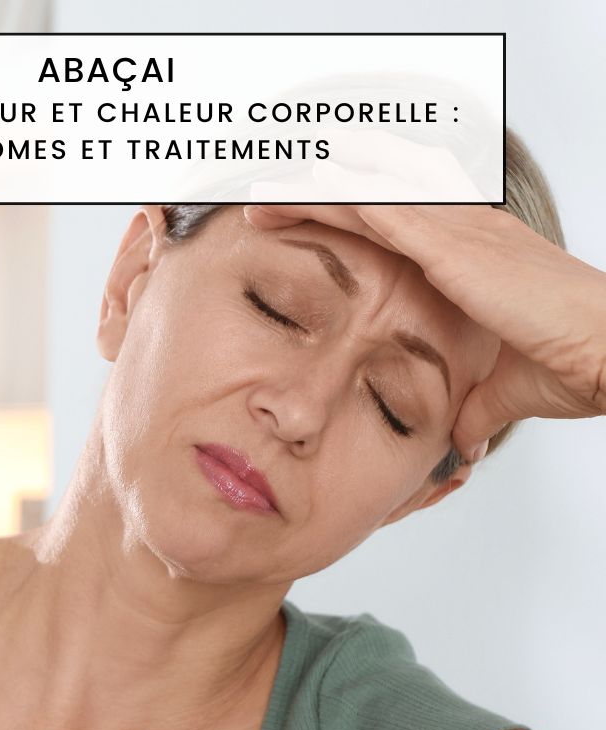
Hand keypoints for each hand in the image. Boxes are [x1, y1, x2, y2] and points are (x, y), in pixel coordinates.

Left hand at [243, 189, 605, 460]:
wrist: (602, 348)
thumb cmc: (571, 363)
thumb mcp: (505, 390)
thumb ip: (478, 408)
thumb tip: (463, 439)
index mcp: (476, 254)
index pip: (401, 222)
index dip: (353, 217)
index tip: (308, 223)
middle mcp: (464, 228)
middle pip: (377, 193)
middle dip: (322, 192)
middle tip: (268, 199)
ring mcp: (455, 228)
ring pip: (365, 190)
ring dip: (310, 190)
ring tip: (257, 194)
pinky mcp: (446, 243)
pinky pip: (370, 208)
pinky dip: (325, 199)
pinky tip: (285, 196)